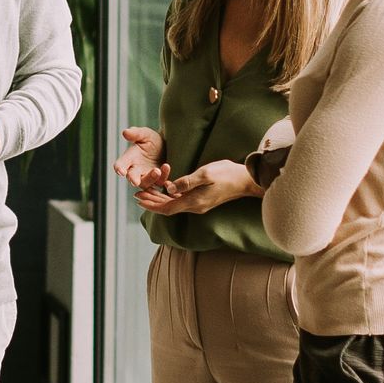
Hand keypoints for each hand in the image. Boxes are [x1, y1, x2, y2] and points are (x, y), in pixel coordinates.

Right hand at [115, 127, 165, 196]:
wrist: (168, 145)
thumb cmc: (152, 140)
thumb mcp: (145, 134)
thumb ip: (136, 133)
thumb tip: (125, 132)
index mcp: (129, 158)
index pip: (120, 165)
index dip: (119, 168)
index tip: (120, 171)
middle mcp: (136, 170)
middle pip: (131, 177)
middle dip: (133, 179)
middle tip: (135, 181)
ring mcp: (147, 177)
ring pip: (146, 183)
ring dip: (150, 178)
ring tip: (156, 170)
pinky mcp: (159, 180)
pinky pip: (160, 182)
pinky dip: (163, 176)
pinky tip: (166, 166)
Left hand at [142, 159, 256, 216]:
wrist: (246, 180)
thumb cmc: (227, 174)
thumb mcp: (205, 174)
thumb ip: (186, 182)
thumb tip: (169, 188)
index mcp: (194, 202)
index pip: (167, 208)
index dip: (151, 204)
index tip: (138, 199)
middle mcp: (195, 206)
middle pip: (168, 207)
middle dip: (152, 201)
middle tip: (137, 194)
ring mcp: (199, 204)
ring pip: (174, 204)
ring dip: (159, 199)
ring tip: (146, 192)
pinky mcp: (202, 200)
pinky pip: (182, 200)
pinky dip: (170, 196)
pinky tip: (164, 190)